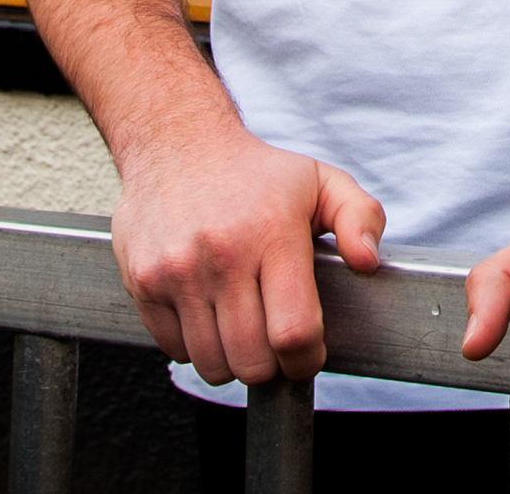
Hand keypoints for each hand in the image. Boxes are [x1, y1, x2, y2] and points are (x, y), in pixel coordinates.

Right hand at [110, 105, 384, 388]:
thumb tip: (367, 262)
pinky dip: (195, 347)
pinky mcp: (143, 282)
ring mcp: (176, 271)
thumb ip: (361, 218)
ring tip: (242, 330)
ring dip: (233, 361)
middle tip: (274, 344)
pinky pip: (174, 349)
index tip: (308, 354)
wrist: (177, 142)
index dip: (307, 360)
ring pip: (211, 364)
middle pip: (252, 361)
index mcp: (273, 233)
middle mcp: (222, 254)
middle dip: (271, 367)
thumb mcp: (321, 181)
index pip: (293, 332)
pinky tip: (208, 316)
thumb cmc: (256, 173)